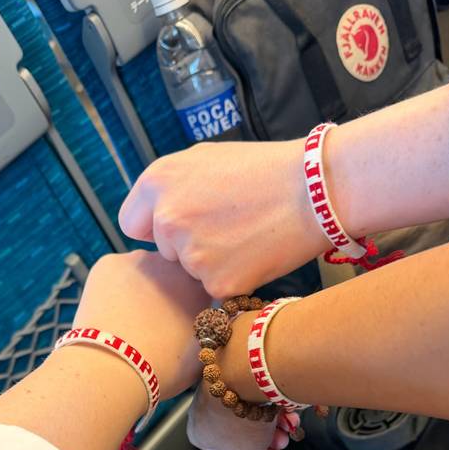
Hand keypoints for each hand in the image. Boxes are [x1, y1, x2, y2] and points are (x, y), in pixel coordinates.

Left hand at [73, 251, 208, 399]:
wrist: (115, 367)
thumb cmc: (162, 368)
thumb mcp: (201, 355)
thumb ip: (208, 332)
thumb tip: (206, 327)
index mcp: (201, 287)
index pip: (199, 288)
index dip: (190, 304)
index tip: (180, 321)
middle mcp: (174, 266)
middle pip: (171, 275)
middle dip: (166, 292)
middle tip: (153, 322)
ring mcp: (141, 260)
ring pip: (143, 271)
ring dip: (140, 288)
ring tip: (129, 319)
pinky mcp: (110, 263)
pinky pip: (115, 273)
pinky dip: (114, 288)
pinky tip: (111, 311)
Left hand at [118, 141, 326, 299]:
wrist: (315, 189)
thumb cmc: (264, 170)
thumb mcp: (204, 160)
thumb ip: (170, 187)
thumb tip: (152, 215)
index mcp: (157, 181)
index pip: (133, 224)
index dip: (157, 228)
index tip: (182, 227)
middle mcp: (167, 218)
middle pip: (164, 253)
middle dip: (187, 247)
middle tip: (229, 228)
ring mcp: (191, 253)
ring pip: (190, 273)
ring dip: (212, 264)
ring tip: (246, 237)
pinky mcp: (217, 282)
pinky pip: (216, 289)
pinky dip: (234, 279)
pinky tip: (256, 255)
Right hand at [187, 384, 297, 449]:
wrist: (244, 375)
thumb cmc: (238, 418)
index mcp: (200, 435)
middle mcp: (205, 413)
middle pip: (244, 436)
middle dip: (269, 444)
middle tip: (285, 446)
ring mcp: (220, 392)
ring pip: (252, 416)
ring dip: (275, 426)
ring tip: (289, 427)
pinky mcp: (235, 375)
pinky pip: (255, 397)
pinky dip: (272, 406)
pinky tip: (286, 411)